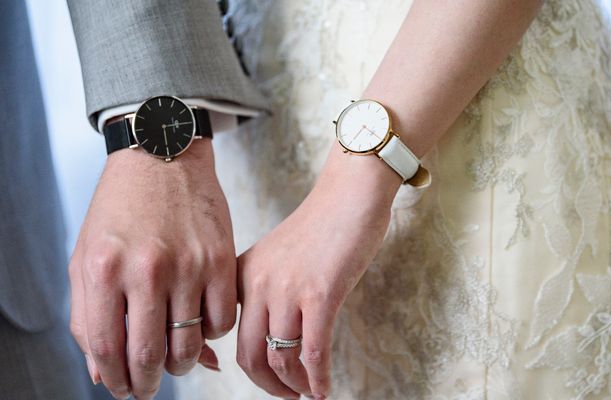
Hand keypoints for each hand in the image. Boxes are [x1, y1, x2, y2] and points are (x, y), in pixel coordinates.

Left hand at [69, 139, 235, 398]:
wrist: (163, 157)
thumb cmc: (121, 207)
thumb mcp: (87, 256)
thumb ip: (87, 315)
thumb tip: (103, 369)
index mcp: (104, 270)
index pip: (108, 349)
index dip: (115, 380)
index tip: (123, 389)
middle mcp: (147, 269)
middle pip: (151, 355)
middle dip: (147, 383)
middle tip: (148, 386)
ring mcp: (189, 265)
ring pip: (191, 345)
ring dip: (182, 364)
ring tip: (175, 359)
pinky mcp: (221, 260)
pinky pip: (221, 321)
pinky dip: (211, 334)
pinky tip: (199, 324)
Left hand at [236, 144, 400, 398]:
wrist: (349, 194)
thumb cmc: (321, 225)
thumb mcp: (276, 256)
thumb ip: (265, 288)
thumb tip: (272, 333)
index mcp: (243, 276)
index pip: (228, 336)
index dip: (242, 369)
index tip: (266, 380)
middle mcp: (258, 284)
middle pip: (249, 356)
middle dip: (268, 386)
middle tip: (287, 396)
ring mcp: (288, 290)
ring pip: (280, 359)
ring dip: (295, 386)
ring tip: (308, 392)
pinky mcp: (320, 294)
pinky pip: (313, 352)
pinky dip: (318, 379)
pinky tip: (325, 389)